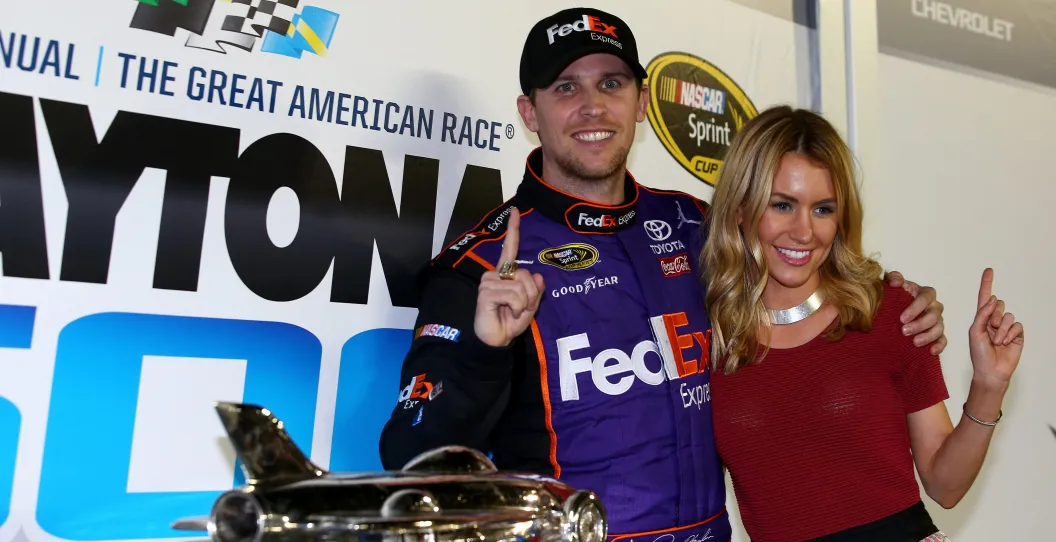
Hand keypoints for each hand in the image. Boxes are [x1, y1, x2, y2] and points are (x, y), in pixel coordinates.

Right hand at [474, 208, 544, 346]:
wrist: (495, 341)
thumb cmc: (510, 322)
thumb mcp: (530, 306)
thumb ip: (536, 291)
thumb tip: (539, 276)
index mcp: (505, 274)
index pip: (510, 248)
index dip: (513, 229)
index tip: (515, 210)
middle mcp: (495, 274)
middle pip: (527, 275)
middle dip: (531, 296)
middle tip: (519, 310)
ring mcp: (489, 282)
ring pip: (521, 286)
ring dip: (523, 304)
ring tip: (511, 312)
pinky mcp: (486, 292)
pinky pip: (514, 295)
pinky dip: (517, 308)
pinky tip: (505, 312)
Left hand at [886, 271, 946, 354]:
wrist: (893, 310)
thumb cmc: (895, 295)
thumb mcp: (892, 284)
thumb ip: (893, 278)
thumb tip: (896, 282)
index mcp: (925, 293)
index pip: (926, 297)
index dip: (915, 308)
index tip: (902, 318)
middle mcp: (934, 306)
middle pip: (934, 315)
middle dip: (920, 324)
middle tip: (904, 331)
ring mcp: (937, 321)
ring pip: (939, 328)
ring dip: (928, 336)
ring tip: (915, 342)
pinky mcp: (937, 334)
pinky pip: (943, 340)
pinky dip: (939, 346)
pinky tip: (931, 351)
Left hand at [969, 268, 1023, 388]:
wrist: (990, 371)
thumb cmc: (979, 353)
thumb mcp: (975, 331)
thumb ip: (983, 314)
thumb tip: (993, 299)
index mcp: (981, 318)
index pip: (985, 298)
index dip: (987, 284)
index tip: (989, 270)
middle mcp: (994, 320)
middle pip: (998, 304)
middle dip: (994, 316)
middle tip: (990, 330)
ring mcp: (1006, 327)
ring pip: (1008, 315)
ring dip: (1001, 328)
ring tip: (996, 340)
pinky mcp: (1017, 334)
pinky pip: (1017, 325)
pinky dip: (1010, 333)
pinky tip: (1005, 342)